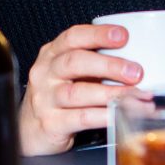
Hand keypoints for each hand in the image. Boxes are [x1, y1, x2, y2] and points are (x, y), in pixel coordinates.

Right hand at [17, 24, 142, 154]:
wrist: (29, 130)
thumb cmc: (56, 96)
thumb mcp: (68, 73)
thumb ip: (92, 64)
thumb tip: (135, 61)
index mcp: (52, 55)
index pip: (73, 37)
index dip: (98, 34)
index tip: (123, 36)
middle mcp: (46, 74)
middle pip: (75, 62)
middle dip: (109, 65)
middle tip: (135, 72)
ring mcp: (46, 99)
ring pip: (79, 93)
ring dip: (111, 93)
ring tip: (135, 96)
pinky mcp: (51, 124)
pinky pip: (81, 118)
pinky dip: (104, 116)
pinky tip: (119, 115)